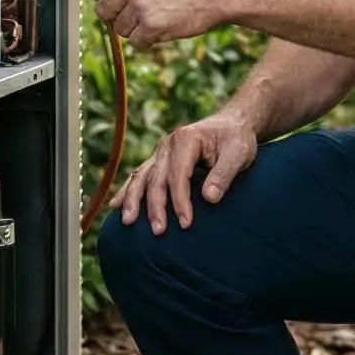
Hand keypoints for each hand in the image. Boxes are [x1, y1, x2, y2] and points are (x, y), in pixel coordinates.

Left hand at [41, 0, 235, 47]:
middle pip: (105, 12)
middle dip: (118, 16)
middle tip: (142, 10)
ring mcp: (141, 6)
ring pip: (121, 30)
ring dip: (137, 29)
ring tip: (162, 15)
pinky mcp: (151, 27)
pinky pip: (137, 43)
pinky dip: (150, 41)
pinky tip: (167, 27)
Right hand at [117, 111, 261, 233]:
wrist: (233, 124)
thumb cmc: (237, 139)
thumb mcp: (239, 153)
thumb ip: (224, 174)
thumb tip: (210, 198)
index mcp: (186, 139)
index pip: (179, 174)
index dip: (180, 200)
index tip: (186, 223)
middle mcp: (168, 144)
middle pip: (156, 178)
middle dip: (155, 206)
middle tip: (159, 231)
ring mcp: (161, 152)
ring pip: (142, 177)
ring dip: (134, 200)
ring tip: (128, 222)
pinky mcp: (159, 160)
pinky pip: (140, 176)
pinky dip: (127, 190)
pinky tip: (115, 205)